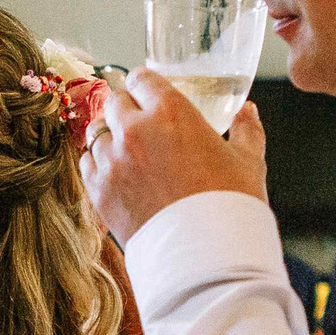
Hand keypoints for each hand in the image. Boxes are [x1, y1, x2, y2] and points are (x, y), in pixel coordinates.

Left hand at [80, 69, 267, 245]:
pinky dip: (98, 164)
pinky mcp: (99, 191)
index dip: (145, 85)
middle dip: (126, 109)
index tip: (149, 94)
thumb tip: (247, 112)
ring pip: (96, 132)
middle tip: (140, 123)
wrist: (206, 256)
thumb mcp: (248, 161)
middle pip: (114, 102)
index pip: (141, 78)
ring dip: (109, 136)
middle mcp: (134, 130)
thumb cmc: (231, 206)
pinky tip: (115, 172)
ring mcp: (112, 161)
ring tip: (127, 150)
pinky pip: (87, 164)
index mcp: (170, 111)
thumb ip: (246, 129)